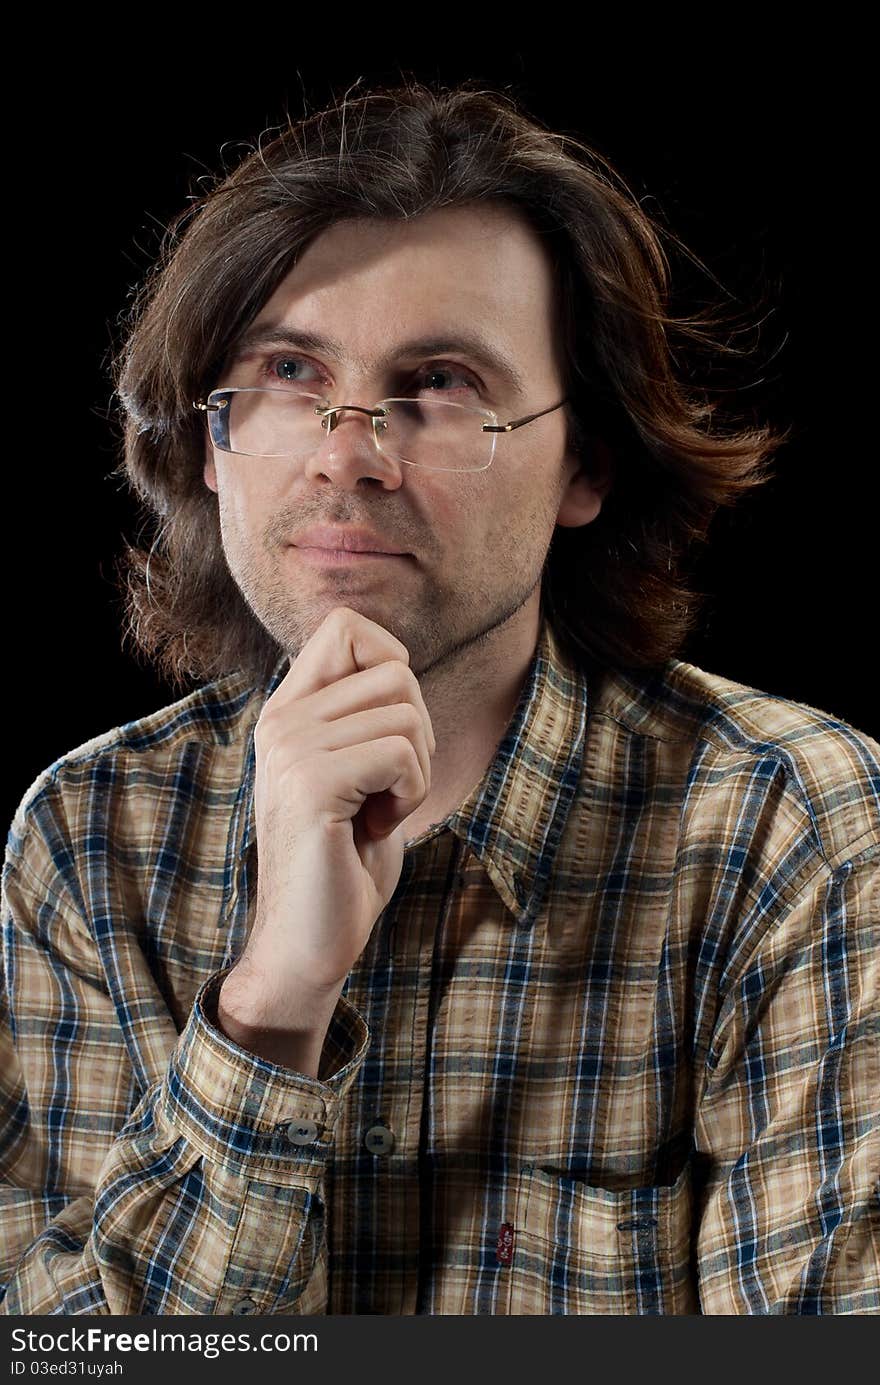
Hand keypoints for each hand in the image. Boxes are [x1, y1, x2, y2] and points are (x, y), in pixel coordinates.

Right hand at [217, 606, 434, 1065]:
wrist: (306, 943)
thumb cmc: (345, 862)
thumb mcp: (355, 773)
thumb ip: (362, 719)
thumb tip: (398, 664)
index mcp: (288, 711)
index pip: (346, 626)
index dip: (392, 664)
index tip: (389, 731)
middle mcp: (282, 720)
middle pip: (395, 672)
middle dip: (418, 733)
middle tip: (387, 789)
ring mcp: (292, 749)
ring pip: (406, 714)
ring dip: (417, 772)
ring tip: (378, 812)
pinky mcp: (312, 784)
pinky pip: (402, 753)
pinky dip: (411, 794)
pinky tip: (375, 828)